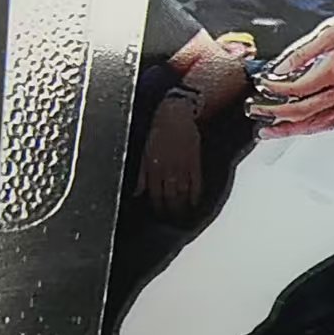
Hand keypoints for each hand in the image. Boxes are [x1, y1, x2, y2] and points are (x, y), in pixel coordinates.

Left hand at [135, 94, 202, 216]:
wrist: (175, 114)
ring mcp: (182, 166)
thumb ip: (141, 175)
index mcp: (152, 168)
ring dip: (182, 206)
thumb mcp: (144, 153)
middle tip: (171, 220)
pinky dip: (196, 194)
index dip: (157, 208)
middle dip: (169, 211)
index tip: (159, 216)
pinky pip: (196, 182)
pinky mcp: (194, 161)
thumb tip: (137, 192)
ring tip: (182, 215)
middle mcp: (167, 170)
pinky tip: (195, 202)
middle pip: (169, 197)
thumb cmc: (158, 131)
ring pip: (182, 192)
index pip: (155, 195)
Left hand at [246, 7, 333, 137]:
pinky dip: (317, 126)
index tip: (263, 85)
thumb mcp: (332, 32)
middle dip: (278, 115)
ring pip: (320, 122)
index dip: (276, 89)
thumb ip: (304, 52)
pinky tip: (307, 126)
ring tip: (275, 130)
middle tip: (259, 113)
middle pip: (305, 112)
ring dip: (295, 129)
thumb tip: (283, 65)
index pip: (298, 89)